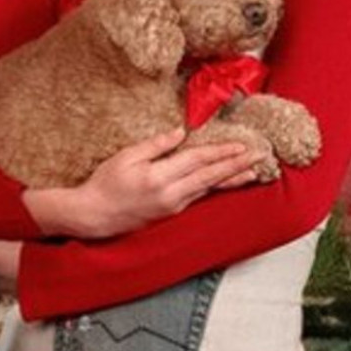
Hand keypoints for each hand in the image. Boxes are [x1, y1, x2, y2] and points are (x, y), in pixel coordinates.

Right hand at [21, 129, 257, 239]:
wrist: (93, 216)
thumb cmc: (104, 184)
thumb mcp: (125, 157)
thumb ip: (155, 145)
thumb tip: (179, 133)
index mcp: (159, 177)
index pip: (197, 161)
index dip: (221, 152)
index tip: (241, 146)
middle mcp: (170, 195)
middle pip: (210, 177)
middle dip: (235, 166)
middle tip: (258, 157)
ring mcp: (172, 207)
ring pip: (208, 190)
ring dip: (231, 180)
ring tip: (252, 173)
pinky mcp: (170, 214)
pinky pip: (198, 198)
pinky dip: (215, 189)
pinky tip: (224, 184)